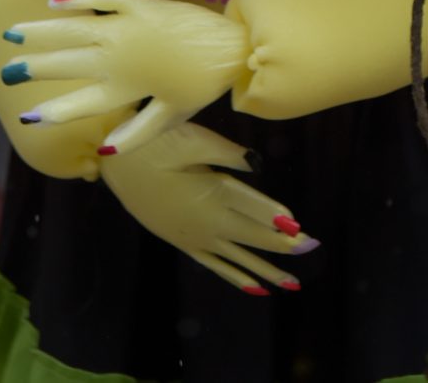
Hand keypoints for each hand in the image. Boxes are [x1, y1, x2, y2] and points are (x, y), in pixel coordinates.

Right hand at [3, 0, 249, 155]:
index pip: (82, 103)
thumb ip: (137, 134)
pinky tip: (55, 1)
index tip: (27, 115)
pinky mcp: (139, 5)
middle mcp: (119, 58)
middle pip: (68, 63)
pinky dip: (78, 0)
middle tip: (7, 71)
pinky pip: (103, 0)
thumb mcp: (171, 117)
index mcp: (126, 88)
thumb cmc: (202, 84)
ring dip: (43, 32)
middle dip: (36, 68)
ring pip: (76, 30)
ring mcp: (126, 28)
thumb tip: (102, 151)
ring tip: (14, 34)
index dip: (54, 110)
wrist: (231, 47)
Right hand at [102, 120, 318, 293]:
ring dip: (266, 269)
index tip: (301, 231)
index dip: (280, 220)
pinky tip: (253, 287)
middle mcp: (208, 222)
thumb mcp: (194, 140)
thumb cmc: (156, 143)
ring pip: (238, 257)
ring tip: (292, 283)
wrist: (115, 161)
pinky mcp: (183, 242)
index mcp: (213, 193)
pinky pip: (216, 265)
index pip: (256, 211)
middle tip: (311, 252)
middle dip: (283, 246)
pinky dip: (236, 276)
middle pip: (253, 236)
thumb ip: (228, 153)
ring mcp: (195, 236)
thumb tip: (258, 164)